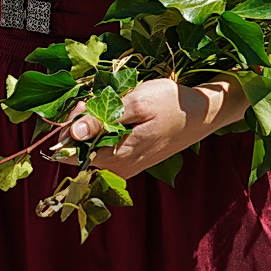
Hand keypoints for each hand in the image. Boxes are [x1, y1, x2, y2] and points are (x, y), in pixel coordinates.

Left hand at [67, 77, 241, 179]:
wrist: (201, 114)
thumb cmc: (170, 104)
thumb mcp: (136, 103)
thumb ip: (103, 119)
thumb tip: (72, 134)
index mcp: (115, 158)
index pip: (69, 151)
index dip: (68, 126)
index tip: (83, 104)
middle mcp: (116, 170)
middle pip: (78, 150)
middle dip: (80, 123)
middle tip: (96, 100)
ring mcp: (123, 167)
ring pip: (90, 147)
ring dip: (92, 124)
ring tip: (109, 105)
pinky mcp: (129, 161)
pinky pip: (104, 148)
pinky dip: (104, 129)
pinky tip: (116, 115)